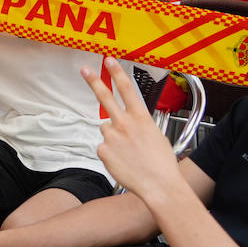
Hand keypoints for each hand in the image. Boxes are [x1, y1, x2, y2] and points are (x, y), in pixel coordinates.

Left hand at [80, 58, 183, 207]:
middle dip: (94, 81)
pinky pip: (103, 147)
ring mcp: (111, 136)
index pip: (127, 89)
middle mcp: (124, 123)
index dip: (117, 73)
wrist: (159, 185)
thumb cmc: (162, 163)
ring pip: (106, 129)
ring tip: (128, 152)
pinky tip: (122, 161)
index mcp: (141, 117)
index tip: (108, 61)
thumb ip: (140, 125)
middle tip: (84, 70)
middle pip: (105, 97)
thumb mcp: (157, 136)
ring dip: (113, 136)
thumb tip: (131, 125)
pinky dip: (110, 153)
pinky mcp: (102, 150)